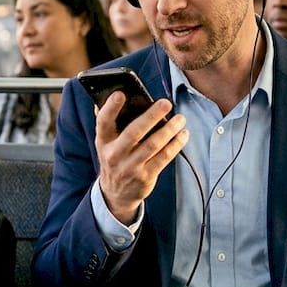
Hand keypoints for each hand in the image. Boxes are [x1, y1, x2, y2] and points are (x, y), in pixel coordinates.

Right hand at [95, 92, 188, 223]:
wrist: (115, 194)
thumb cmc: (114, 158)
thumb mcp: (105, 142)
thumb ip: (108, 121)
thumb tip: (112, 93)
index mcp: (103, 141)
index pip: (103, 122)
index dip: (110, 108)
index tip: (120, 93)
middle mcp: (114, 154)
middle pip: (134, 132)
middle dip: (151, 116)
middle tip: (166, 103)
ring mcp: (130, 167)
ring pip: (153, 145)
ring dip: (169, 129)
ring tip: (180, 118)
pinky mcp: (145, 177)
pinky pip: (163, 158)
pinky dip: (175, 145)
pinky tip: (183, 135)